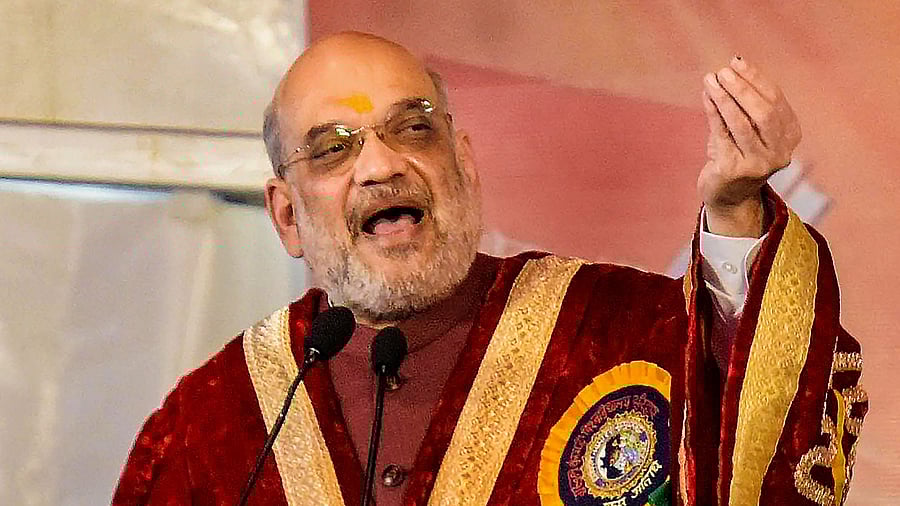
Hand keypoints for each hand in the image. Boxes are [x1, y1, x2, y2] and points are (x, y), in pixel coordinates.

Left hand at [698, 56, 800, 236]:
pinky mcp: (735, 171)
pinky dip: (714, 112)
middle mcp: (780, 152)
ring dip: (725, 98)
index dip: (756, 79)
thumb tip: (731, 68)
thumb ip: (745, 104)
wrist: (729, 197)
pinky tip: (706, 97)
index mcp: (790, 136)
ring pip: (743, 124)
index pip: (775, 100)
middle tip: (722, 72)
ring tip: (710, 80)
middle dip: (742, 88)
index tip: (736, 62)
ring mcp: (759, 164)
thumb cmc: (737, 155)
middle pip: (764, 112)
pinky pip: (723, 135)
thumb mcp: (747, 129)